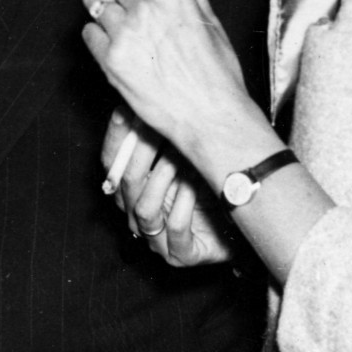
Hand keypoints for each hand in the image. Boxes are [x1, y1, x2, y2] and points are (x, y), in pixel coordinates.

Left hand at [82, 0, 272, 177]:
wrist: (211, 117)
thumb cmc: (217, 72)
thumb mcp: (210, 19)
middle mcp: (144, 4)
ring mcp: (124, 32)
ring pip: (92, 0)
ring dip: (102, 6)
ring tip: (118, 22)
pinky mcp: (109, 59)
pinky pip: (88, 33)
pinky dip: (98, 37)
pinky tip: (117, 46)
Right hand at [102, 108, 232, 266]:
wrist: (242, 213)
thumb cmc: (210, 178)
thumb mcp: (183, 147)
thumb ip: (159, 128)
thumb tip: (137, 97)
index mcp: (130, 189)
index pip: (110, 163)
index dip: (118, 137)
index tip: (130, 112)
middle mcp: (136, 214)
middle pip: (126, 183)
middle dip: (143, 153)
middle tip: (160, 129)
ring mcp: (156, 238)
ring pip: (145, 208)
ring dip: (165, 179)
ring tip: (184, 159)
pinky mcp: (180, 254)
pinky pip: (175, 228)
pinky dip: (186, 204)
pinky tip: (198, 186)